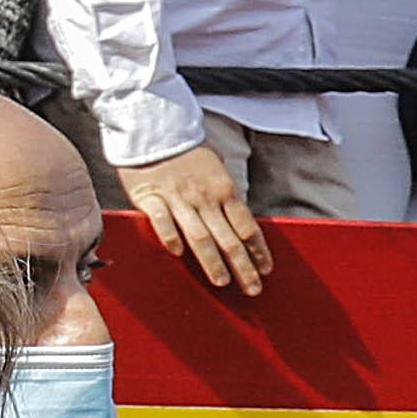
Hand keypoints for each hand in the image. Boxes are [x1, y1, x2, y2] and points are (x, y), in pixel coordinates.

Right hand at [119, 139, 273, 296]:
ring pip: (199, 236)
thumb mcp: (216, 169)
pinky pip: (162, 221)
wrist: (155, 128)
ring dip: (213, 262)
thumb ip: (224, 196)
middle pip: (229, 238)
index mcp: (224, 189)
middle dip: (243, 267)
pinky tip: (177, 254)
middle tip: (253, 289)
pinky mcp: (150, 196)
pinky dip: (171, 237)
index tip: (266, 270)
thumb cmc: (187, 151)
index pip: (247, 226)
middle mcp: (205, 197)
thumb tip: (238, 223)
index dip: (258, 250)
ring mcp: (178, 198)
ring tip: (222, 282)